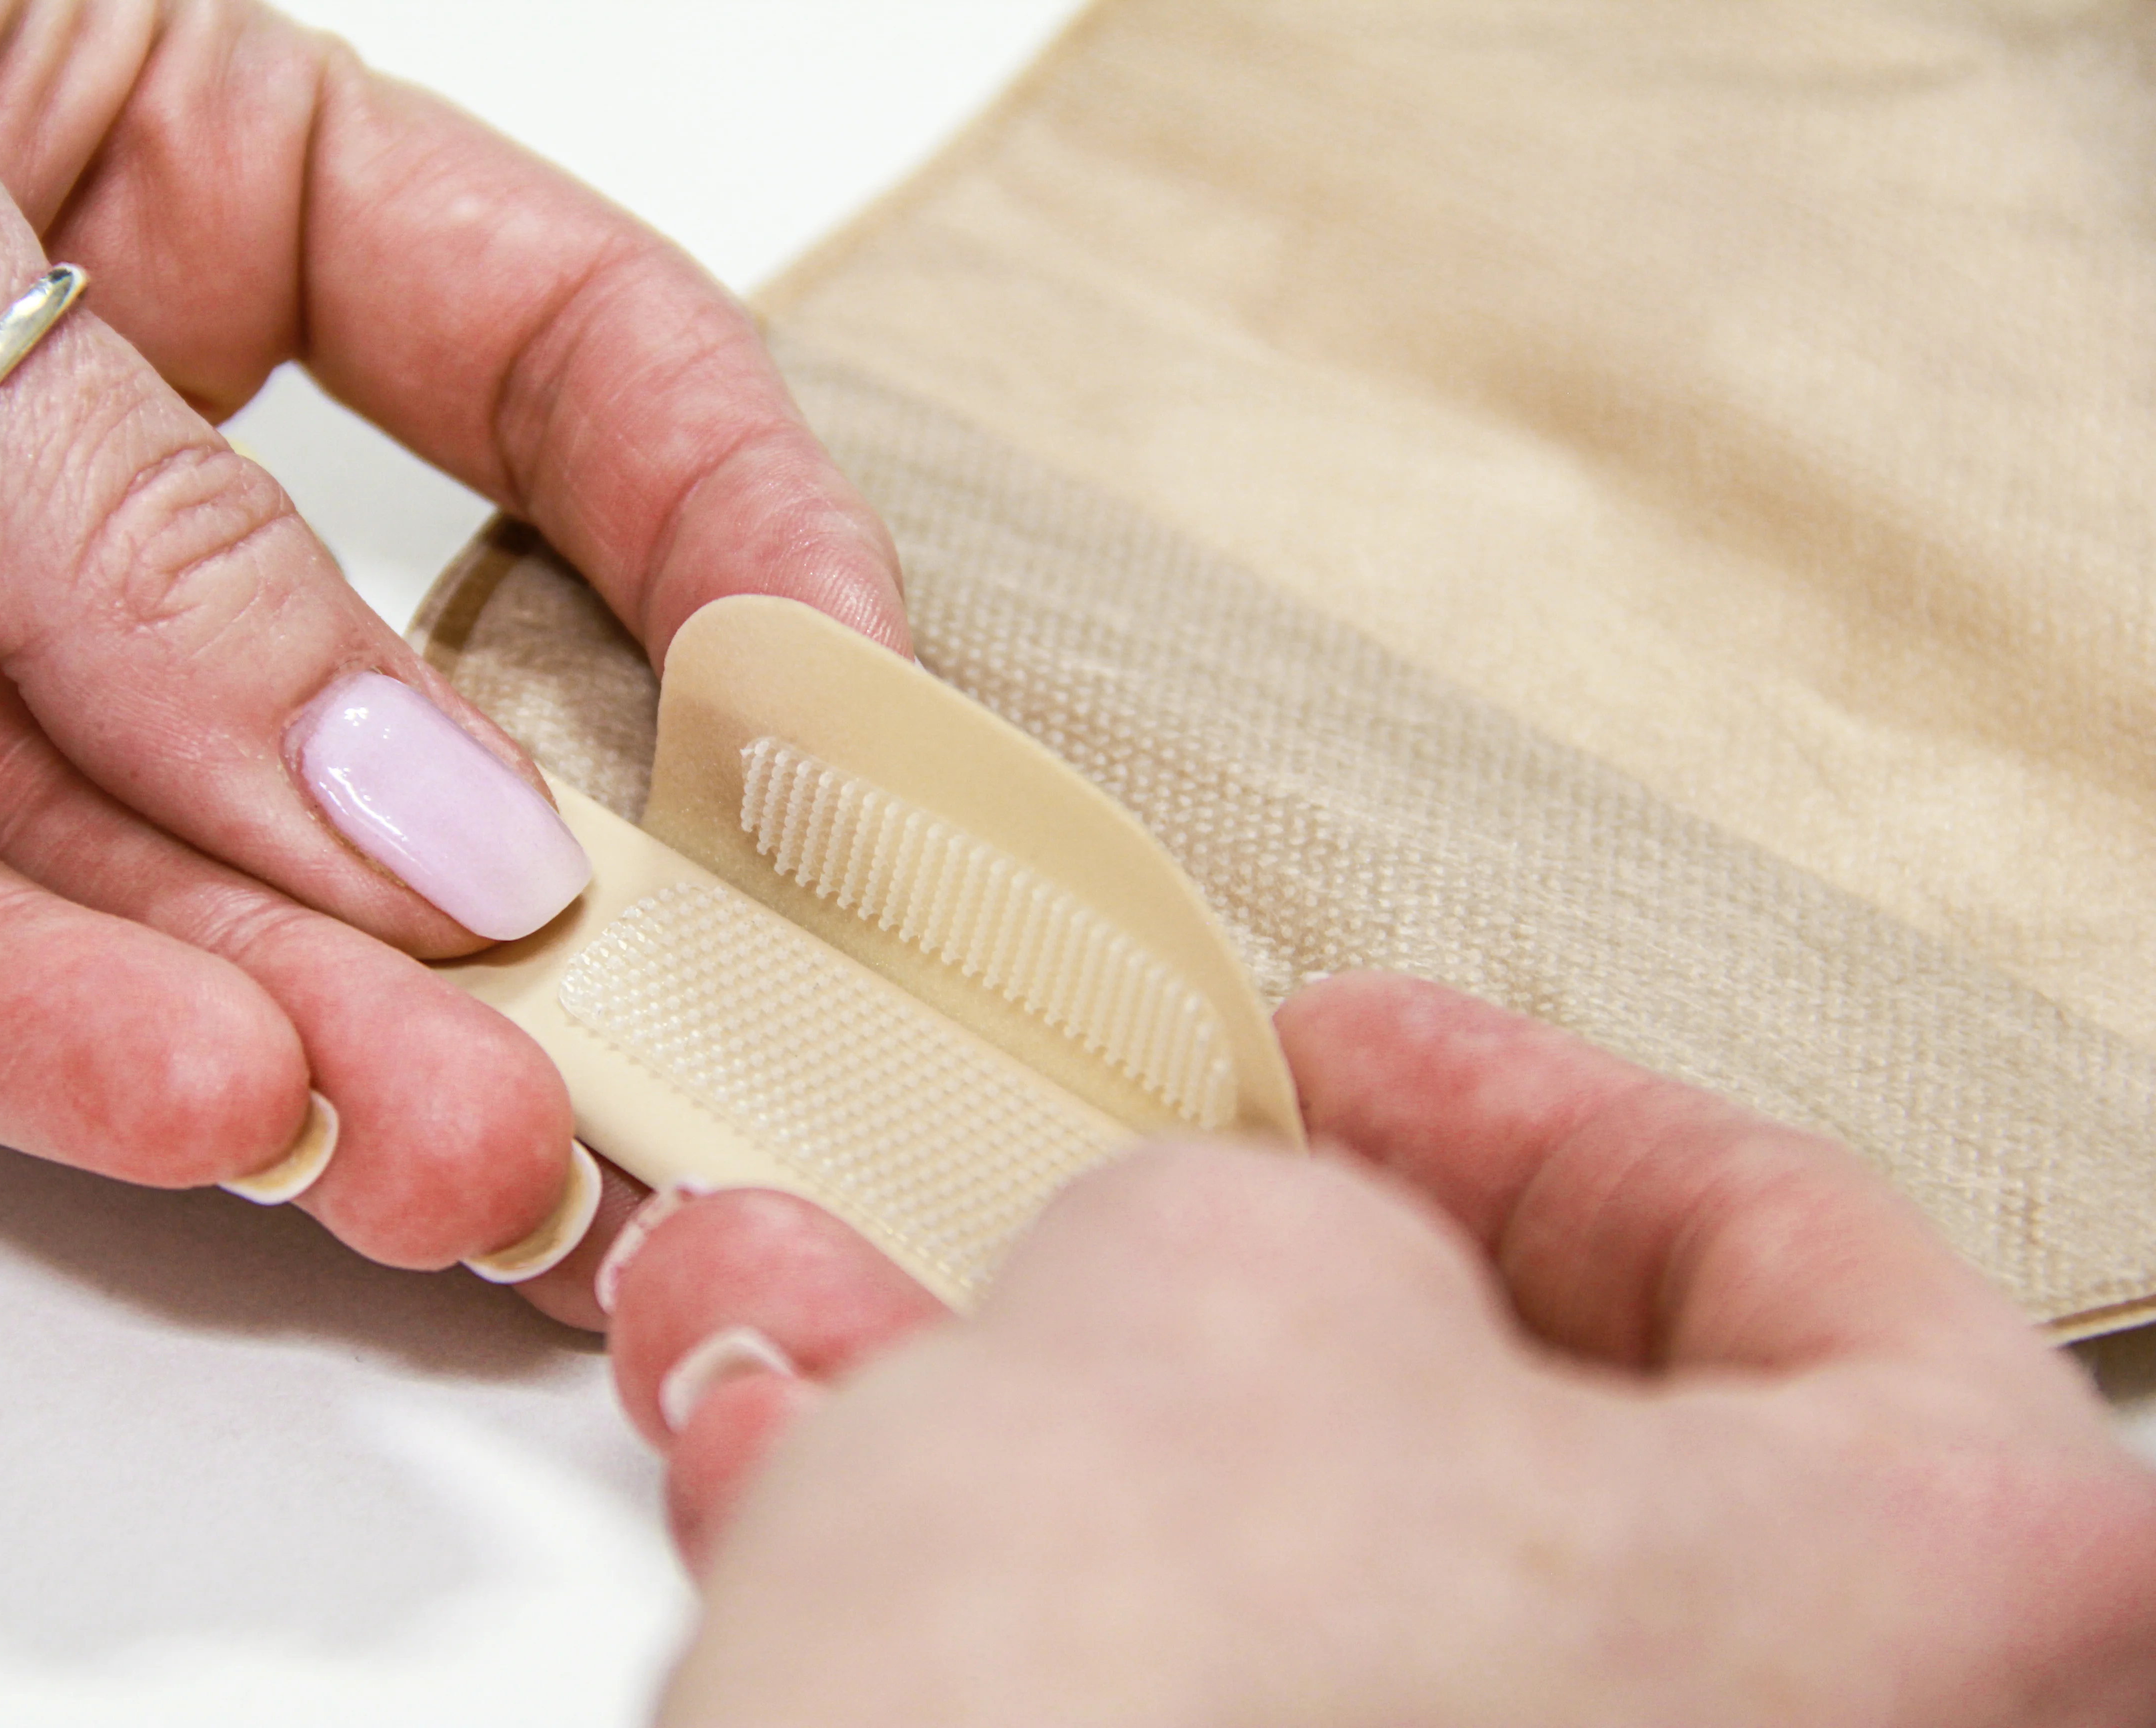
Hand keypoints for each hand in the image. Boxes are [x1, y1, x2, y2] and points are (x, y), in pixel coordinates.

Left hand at [0, 0, 902, 1320]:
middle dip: (501, 890)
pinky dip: (21, 1016)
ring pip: (126, 856)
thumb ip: (147, 512)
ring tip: (461, 1159)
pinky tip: (204, 1098)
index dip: (715, 523)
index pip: (536, 358)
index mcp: (147, 151)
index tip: (829, 710)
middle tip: (664, 1052)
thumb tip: (423, 793)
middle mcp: (33, 406)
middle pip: (344, 682)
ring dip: (293, 1017)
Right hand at [611, 973, 2155, 1724]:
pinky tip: (828, 1493)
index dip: (1530, 1113)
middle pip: (1539, 1460)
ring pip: (1314, 1610)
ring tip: (845, 1329)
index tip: (1352, 1064)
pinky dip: (1041, 1616)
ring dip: (1059, 1442)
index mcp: (1950, 1600)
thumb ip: (1276, 1221)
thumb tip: (1238, 1269)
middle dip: (1242, 1297)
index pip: (1793, 1254)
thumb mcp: (1215, 1280)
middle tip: (1117, 1197)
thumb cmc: (1162, 1702)